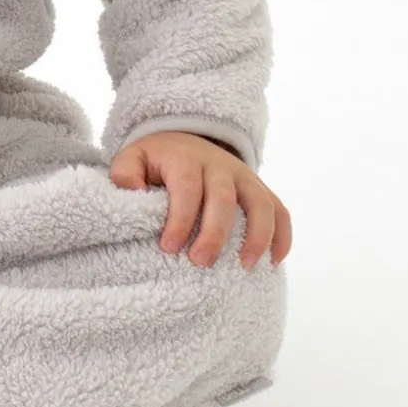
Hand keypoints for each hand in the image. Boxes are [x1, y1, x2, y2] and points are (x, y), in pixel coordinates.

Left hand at [107, 131, 290, 269]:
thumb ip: (125, 173)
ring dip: (257, 235)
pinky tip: (273, 262)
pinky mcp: (260, 190)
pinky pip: (280, 210)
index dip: (180, 219)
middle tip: (200, 262)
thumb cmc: (157, 160)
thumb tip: (129, 189)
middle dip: (214, 233)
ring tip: (245, 266)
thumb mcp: (133, 158)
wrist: (186, 140)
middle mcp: (220, 166)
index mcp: (186, 160)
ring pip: (260, 203)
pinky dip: (282, 236)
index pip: (187, 189)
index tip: (168, 247)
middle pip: (224, 198)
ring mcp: (245, 177)